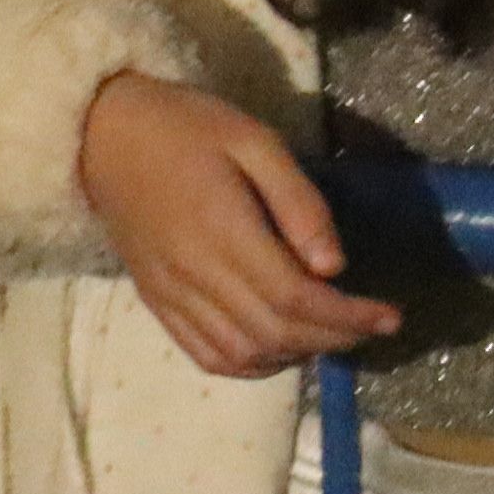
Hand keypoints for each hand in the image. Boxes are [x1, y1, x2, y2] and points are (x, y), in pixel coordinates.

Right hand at [76, 72, 397, 378]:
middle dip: (334, 338)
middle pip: (274, 333)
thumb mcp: (255, 141)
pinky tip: (280, 349)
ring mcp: (170, 294)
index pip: (295, 298)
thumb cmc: (188, 128)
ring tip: (333, 334)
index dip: (348, 316)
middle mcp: (194, 274)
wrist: (103, 135)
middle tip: (372, 325)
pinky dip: (250, 365)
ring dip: (295, 355)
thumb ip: (298, 203)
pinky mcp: (155, 302)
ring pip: (241, 354)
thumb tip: (334, 267)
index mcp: (222, 231)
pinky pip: (204, 354)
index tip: (391, 316)